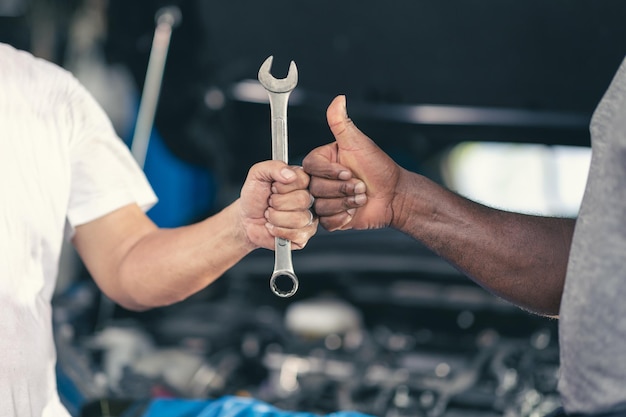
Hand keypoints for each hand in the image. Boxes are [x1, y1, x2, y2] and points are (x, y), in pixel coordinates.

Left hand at [239, 161, 316, 249]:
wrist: (246, 219)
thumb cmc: (254, 196)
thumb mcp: (258, 174)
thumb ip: (273, 167)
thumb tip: (290, 174)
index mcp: (301, 181)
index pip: (302, 180)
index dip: (282, 186)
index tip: (273, 188)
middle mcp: (308, 199)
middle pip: (302, 200)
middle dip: (277, 203)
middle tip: (270, 203)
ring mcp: (308, 218)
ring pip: (299, 219)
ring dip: (276, 218)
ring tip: (270, 215)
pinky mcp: (303, 236)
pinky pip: (296, 235)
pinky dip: (278, 231)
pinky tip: (273, 227)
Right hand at [303, 95, 402, 230]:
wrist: (393, 196)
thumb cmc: (379, 169)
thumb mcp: (359, 143)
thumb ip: (342, 123)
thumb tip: (338, 99)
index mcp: (323, 161)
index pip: (310, 166)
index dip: (330, 172)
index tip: (349, 171)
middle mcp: (321, 179)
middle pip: (314, 188)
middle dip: (342, 189)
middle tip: (360, 185)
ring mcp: (324, 199)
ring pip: (319, 206)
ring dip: (345, 202)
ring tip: (360, 197)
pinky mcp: (330, 217)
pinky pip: (325, 221)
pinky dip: (342, 217)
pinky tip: (353, 211)